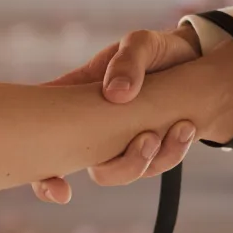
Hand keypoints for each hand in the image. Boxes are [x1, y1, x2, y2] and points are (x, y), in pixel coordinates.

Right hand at [31, 24, 201, 203]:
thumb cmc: (153, 50)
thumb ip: (127, 61)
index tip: (59, 188)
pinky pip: (155, 165)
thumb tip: (115, 94)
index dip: (41, 170)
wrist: (192, 59)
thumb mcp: (140, 43)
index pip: (42, 131)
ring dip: (143, 159)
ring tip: (163, 130)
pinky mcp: (151, 147)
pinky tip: (184, 128)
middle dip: (111, 172)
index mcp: (75, 96)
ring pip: (121, 172)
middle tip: (145, 142)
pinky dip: (171, 152)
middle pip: (83, 168)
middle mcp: (92, 125)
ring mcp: (121, 140)